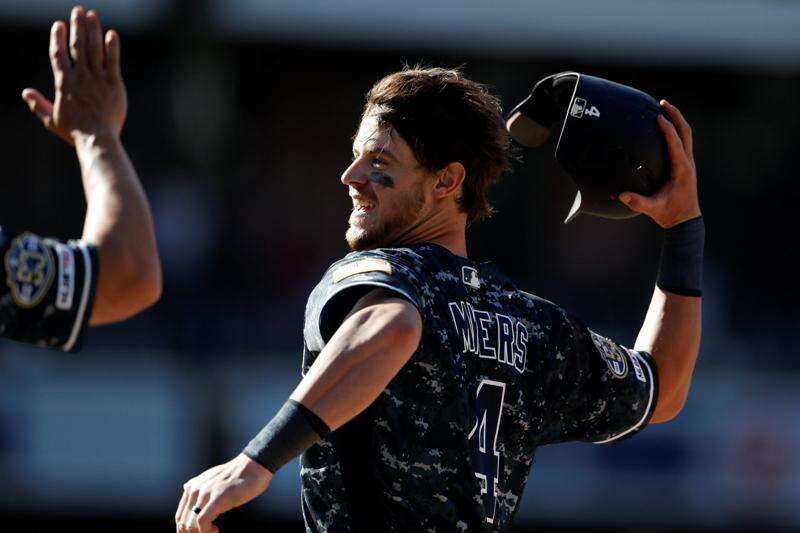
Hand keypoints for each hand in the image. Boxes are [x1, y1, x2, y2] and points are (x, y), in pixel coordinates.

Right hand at [22, 6, 126, 145]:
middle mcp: (80, 77)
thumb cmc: (74, 132)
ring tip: (92, 15)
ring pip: (95, 49)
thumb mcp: (51, 120)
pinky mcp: (114, 84)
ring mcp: (98, 79)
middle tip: (78, 10)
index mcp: (64, 83)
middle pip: (78, 46)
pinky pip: (113, 61)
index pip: (58, 54)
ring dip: (93, 30)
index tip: (58, 25)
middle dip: (77, 26)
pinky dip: (112, 47)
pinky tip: (112, 34)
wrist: (98, 140)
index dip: (58, 38)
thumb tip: (25, 93)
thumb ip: (38, 105)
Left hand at [175, 454, 272, 532]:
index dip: (184, 530)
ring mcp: (206, 494)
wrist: (253, 467)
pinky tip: (216, 530)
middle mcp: (195, 489)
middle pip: (183, 522)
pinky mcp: (217, 499)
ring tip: (213, 531)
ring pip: (190, 524)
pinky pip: (202, 522)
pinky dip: (207, 531)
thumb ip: (199, 484)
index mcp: (193, 486)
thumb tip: (186, 487)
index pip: (180, 516)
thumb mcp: (212, 476)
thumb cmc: (237, 474)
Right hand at [619, 100, 700, 228]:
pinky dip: (675, 130)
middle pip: (686, 132)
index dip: (668, 129)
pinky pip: (682, 142)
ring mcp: (688, 162)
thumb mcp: (654, 209)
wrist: (685, 220)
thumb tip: (622, 195)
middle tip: (662, 103)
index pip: (676, 143)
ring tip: (663, 108)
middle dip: (676, 116)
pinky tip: (664, 127)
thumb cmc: (670, 214)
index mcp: (681, 169)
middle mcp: (687, 162)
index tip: (658, 117)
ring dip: (677, 120)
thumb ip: (639, 202)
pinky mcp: (685, 164)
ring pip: (686, 134)